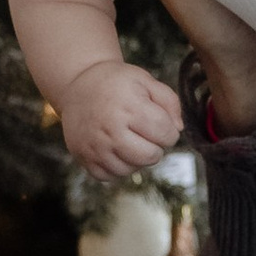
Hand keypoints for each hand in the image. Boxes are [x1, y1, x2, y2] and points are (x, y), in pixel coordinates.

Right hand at [59, 56, 185, 180]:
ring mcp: (96, 146)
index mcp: (129, 107)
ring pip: (131, 169)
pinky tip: (117, 149)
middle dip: (156, 147)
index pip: (166, 134)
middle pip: (151, 156)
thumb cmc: (116, 83)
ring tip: (131, 140)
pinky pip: (110, 176)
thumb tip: (178, 129)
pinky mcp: (84, 157)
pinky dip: (117, 166)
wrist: (77, 85)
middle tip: (146, 134)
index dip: (170, 130)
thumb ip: (169, 101)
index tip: (160, 123)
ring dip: (137, 158)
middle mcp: (110, 129)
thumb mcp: (145, 80)